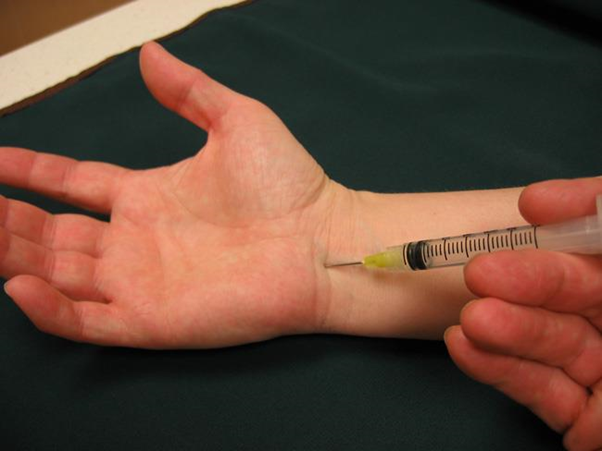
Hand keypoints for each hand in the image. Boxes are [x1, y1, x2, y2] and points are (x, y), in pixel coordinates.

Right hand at [0, 42, 351, 347]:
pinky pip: (88, 320)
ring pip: (59, 274)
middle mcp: (135, 240)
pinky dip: (50, 309)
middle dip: (10, 220)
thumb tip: (149, 53)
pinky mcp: (152, 320)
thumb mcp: (235, 120)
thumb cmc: (286, 184)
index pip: (74, 184)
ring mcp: (140, 282)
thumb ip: (189, 90)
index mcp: (148, 194)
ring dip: (15, 256)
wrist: (321, 241)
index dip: (31, 172)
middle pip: (55, 232)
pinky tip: (18, 284)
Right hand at [445, 178, 601, 450]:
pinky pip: (539, 389)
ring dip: (506, 327)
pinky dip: (499, 369)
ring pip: (552, 340)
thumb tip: (601, 200)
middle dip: (531, 276)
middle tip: (482, 271)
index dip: (583, 213)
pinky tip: (466, 346)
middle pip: (578, 287)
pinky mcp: (586, 421)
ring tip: (472, 318)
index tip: (536, 206)